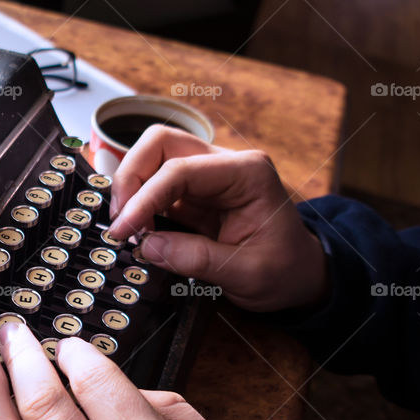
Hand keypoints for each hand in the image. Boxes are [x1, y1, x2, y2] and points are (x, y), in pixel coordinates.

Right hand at [106, 125, 327, 312]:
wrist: (301, 275)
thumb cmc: (285, 270)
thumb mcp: (247, 273)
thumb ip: (196, 258)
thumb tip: (148, 247)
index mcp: (247, 173)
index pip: (180, 170)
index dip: (143, 198)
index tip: (123, 229)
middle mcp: (225, 164)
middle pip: (160, 144)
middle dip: (130, 178)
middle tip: (119, 220)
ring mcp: (207, 176)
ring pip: (152, 158)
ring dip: (130, 188)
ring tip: (126, 227)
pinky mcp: (192, 194)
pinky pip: (154, 185)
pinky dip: (137, 203)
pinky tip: (135, 228)